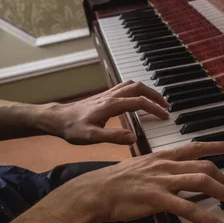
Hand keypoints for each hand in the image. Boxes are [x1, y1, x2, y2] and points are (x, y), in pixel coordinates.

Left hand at [47, 80, 168, 144]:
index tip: (165, 116)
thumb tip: (133, 137)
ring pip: (132, 85)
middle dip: (155, 96)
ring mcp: (107, 95)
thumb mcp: (92, 137)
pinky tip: (138, 99)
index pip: (139, 102)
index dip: (154, 108)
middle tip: (166, 106)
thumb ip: (113, 137)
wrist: (57, 119)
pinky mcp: (104, 97)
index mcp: (111, 105)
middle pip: (139, 88)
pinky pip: (125, 88)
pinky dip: (137, 91)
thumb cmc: (72, 128)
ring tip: (156, 101)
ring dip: (147, 91)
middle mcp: (111, 96)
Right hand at [68, 141, 223, 222]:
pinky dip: (206, 218)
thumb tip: (169, 176)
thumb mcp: (139, 167)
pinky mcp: (158, 199)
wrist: (96, 191)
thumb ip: (157, 170)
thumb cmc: (114, 182)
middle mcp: (165, 165)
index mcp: (160, 157)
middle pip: (203, 166)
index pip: (192, 147)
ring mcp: (162, 181)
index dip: (213, 146)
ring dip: (223, 192)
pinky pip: (188, 208)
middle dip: (223, 178)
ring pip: (201, 181)